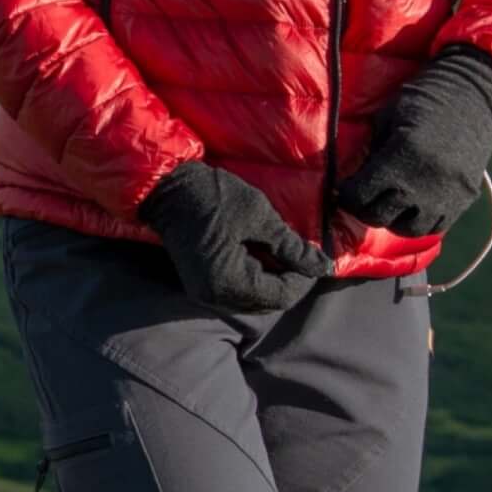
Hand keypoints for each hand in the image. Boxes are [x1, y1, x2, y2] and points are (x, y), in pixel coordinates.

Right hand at [138, 160, 334, 310]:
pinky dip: (254, 279)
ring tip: (280, 253)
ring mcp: (205, 293)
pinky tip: (259, 256)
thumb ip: (292, 247)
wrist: (167, 188)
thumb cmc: (214, 197)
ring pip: (254, 300)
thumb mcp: (260, 217)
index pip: (281, 296)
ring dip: (272, 281)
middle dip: (289, 281)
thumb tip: (324, 267)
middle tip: (299, 253)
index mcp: (229, 283)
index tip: (315, 254)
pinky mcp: (201, 285)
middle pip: (268, 303)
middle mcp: (216, 297)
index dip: (303, 278)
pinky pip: (237, 293)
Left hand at [336, 45, 491, 236]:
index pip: (359, 197)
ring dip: (393, 219)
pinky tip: (412, 206)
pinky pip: (436, 225)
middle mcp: (424, 183)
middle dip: (363, 208)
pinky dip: (420, 220)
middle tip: (361, 197)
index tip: (343, 189)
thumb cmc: (424, 99)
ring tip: (389, 203)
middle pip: (379, 217)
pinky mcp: (465, 198)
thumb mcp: (387, 119)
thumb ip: (371, 153)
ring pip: (408, 229)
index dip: (345, 195)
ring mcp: (447, 195)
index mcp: (402, 157)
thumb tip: (355, 181)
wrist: (475, 96)